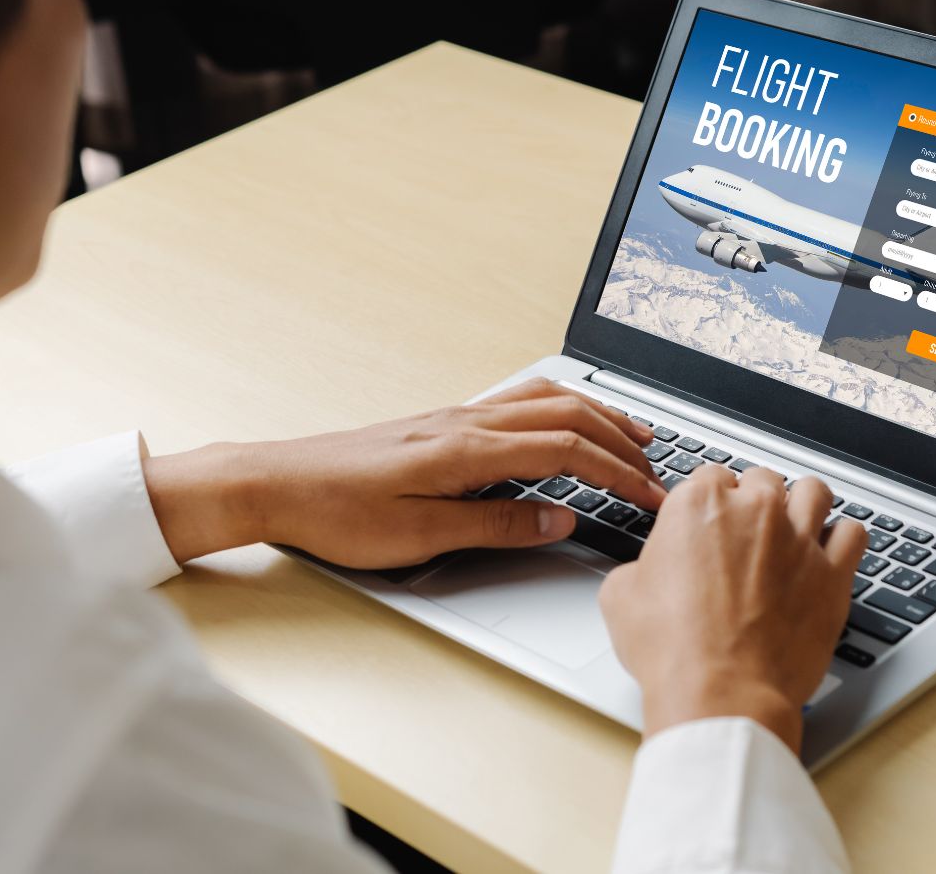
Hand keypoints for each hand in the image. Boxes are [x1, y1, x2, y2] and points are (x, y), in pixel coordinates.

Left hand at [143, 378, 667, 567]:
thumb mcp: (422, 536)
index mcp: (469, 450)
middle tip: (658, 468)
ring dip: (594, 413)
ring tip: (629, 433)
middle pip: (566, 414)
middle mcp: (467, 423)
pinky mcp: (438, 424)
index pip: (567, 451)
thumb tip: (560, 518)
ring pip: (543, 400)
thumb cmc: (338, 513)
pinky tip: (560, 423)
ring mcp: (453, 418)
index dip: (618, 473)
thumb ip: (497, 525)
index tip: (653, 497)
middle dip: (620, 438)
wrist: (278, 484)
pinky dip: (557, 408)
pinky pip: (516, 403)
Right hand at [598, 465, 866, 749]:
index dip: (707, 502)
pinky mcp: (832, 574)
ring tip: (793, 526)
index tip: (707, 522)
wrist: (720, 694)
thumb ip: (640, 566)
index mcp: (699, 505)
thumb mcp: (622, 597)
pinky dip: (842, 540)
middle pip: (761, 479)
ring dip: (802, 504)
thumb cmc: (673, 650)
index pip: (708, 476)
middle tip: (744, 532)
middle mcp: (753, 511)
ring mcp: (798, 539)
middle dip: (753, 501)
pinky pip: (853, 534)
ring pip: (813, 492)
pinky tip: (829, 554)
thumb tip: (645, 571)